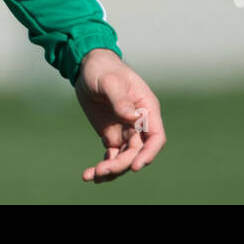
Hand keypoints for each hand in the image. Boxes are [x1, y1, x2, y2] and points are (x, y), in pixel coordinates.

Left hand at [74, 49, 165, 182]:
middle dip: (122, 164)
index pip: (155, 136)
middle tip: (102, 170)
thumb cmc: (103, 68)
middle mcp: (139, 123)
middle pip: (137, 152)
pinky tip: (88, 175)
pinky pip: (111, 156)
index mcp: (146, 108)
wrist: (88, 67)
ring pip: (124, 158)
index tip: (136, 166)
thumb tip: (133, 117)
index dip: (149, 153)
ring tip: (92, 176)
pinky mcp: (111, 136)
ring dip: (111, 170)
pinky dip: (102, 167)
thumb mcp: (110, 80)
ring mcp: (125, 131)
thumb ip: (120, 99)